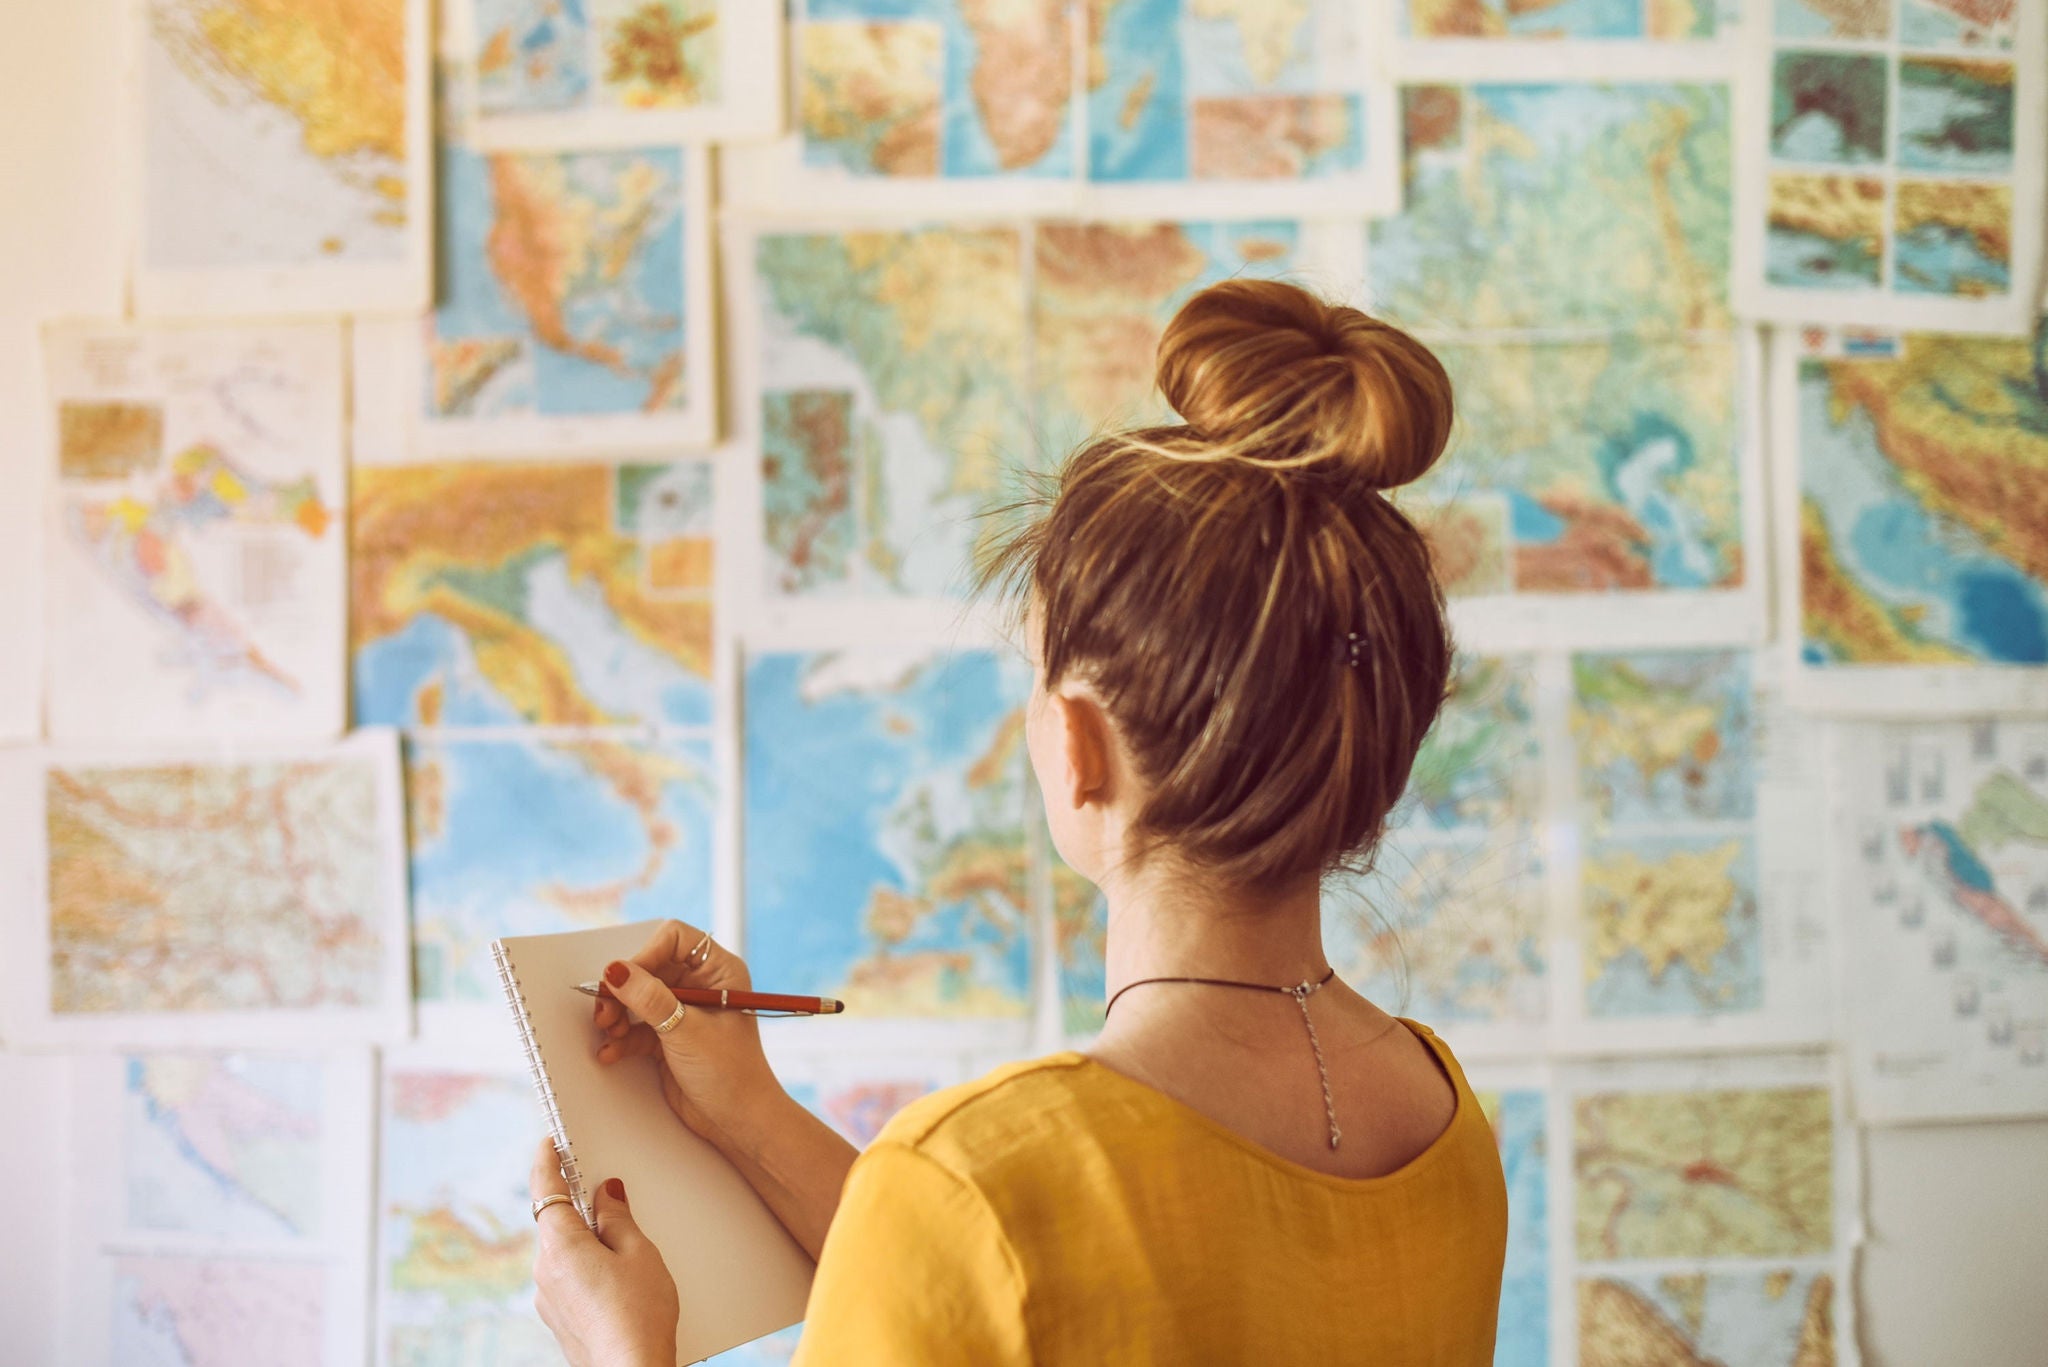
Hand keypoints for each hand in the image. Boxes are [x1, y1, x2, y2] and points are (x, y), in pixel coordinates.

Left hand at [530, 1138, 678, 1366]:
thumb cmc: (639, 1317)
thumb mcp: (639, 1253)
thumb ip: (618, 1218)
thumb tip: (606, 1195)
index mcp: (561, 1246)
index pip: (546, 1189)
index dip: (547, 1161)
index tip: (550, 1144)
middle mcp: (545, 1271)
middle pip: (557, 1223)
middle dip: (581, 1210)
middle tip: (611, 1202)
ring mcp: (547, 1298)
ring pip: (563, 1254)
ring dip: (587, 1244)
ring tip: (628, 1257)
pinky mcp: (557, 1319)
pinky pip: (567, 1279)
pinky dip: (586, 1270)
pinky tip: (618, 1284)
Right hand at [593, 920, 781, 1148]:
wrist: (738, 1122)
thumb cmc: (731, 1073)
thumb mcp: (686, 1032)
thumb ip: (649, 1000)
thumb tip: (616, 971)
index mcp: (719, 972)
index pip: (675, 940)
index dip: (647, 954)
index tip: (625, 978)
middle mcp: (702, 986)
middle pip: (649, 968)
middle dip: (624, 989)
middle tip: (605, 1010)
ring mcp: (683, 1012)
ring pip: (638, 998)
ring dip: (618, 1013)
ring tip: (609, 1031)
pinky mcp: (669, 1037)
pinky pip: (636, 1027)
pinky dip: (621, 1038)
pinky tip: (611, 1053)